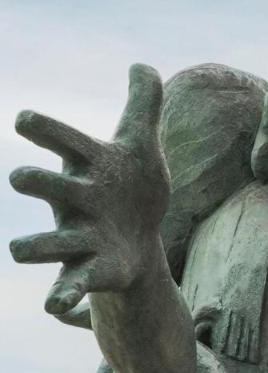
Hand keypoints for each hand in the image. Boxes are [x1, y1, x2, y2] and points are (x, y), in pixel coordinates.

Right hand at [9, 64, 169, 314]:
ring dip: (37, 246)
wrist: (140, 238)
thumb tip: (141, 64)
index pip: (64, 139)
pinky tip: (53, 307)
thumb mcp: (143, 146)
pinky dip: (62, 295)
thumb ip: (143, 105)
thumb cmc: (133, 187)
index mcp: (89, 166)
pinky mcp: (93, 271)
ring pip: (49, 244)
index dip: (46, 129)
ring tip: (19, 250)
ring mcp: (80, 238)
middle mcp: (76, 200)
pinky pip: (72, 285)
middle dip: (38, 182)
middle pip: (50, 187)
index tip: (24, 119)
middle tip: (24, 178)